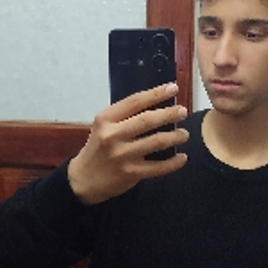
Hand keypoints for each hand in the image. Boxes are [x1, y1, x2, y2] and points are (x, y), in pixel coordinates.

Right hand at [68, 83, 188, 204]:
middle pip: (147, 120)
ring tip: (184, 134)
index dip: (156, 93)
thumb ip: (125, 116)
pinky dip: (173, 162)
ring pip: (156, 142)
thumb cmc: (99, 148)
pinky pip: (158, 167)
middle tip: (183, 111)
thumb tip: (157, 104)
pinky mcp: (130, 173)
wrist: (83, 179)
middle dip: (169, 114)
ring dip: (175, 137)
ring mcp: (122, 155)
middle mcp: (112, 135)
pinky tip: (182, 157)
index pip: (135, 101)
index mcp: (106, 119)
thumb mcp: (104, 126)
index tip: (172, 88)